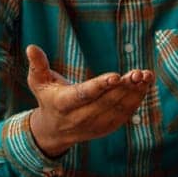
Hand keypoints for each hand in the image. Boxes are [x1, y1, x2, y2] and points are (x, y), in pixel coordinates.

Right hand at [25, 45, 153, 156]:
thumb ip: (37, 65)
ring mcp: (96, 124)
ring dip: (135, 92)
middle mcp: (81, 117)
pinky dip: (137, 98)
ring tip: (146, 75)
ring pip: (119, 108)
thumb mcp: (38, 81)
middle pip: (106, 101)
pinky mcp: (108, 127)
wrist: (55, 129)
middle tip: (138, 72)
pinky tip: (146, 83)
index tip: (116, 76)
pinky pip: (126, 113)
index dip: (100, 86)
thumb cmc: (48, 97)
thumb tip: (31, 47)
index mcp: (64, 104)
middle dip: (124, 87)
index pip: (84, 95)